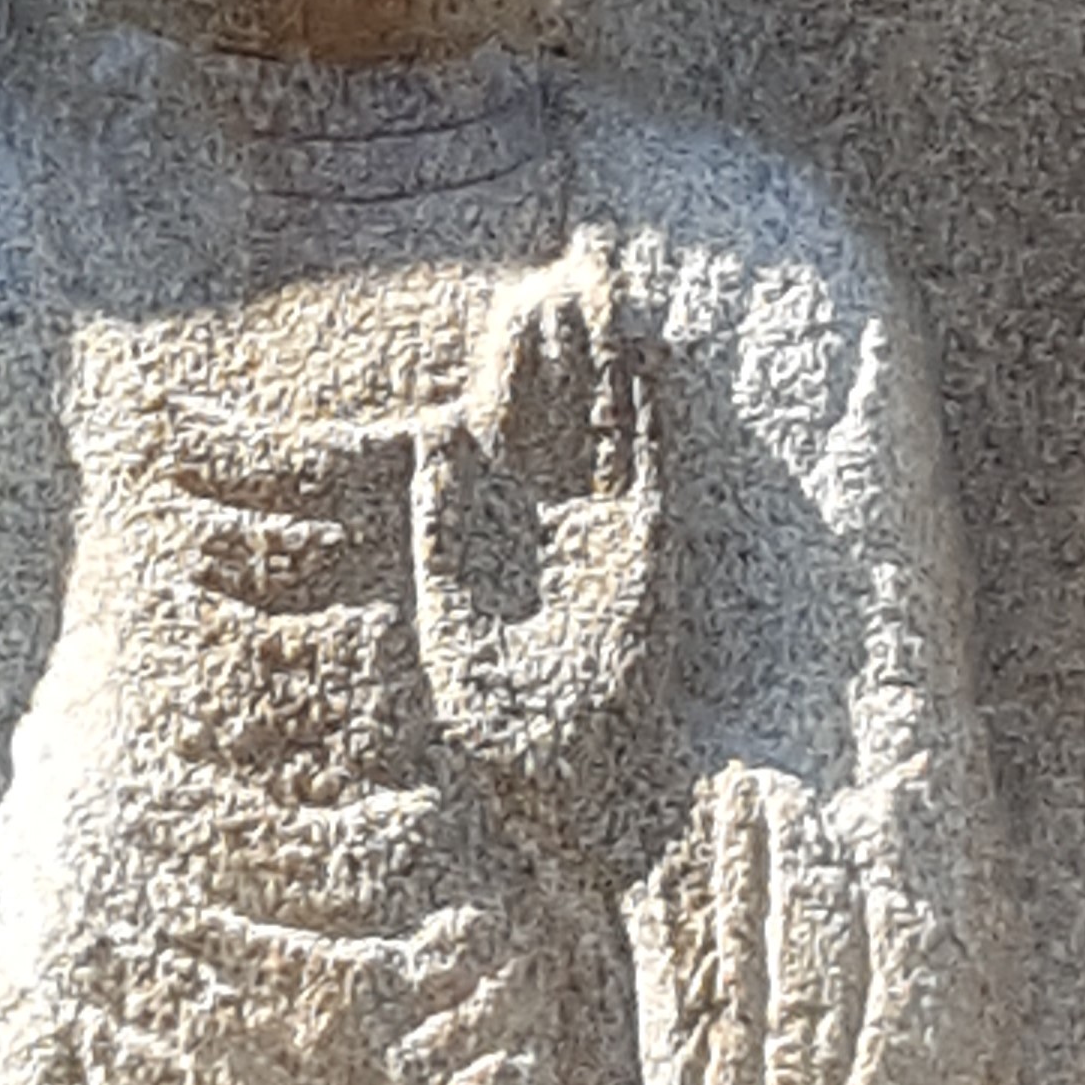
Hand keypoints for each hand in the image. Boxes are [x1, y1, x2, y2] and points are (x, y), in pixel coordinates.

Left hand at [414, 248, 660, 783]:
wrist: (581, 796)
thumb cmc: (508, 737)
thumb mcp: (454, 630)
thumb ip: (444, 536)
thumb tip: (433, 440)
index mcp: (492, 545)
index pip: (496, 444)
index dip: (500, 384)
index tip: (501, 322)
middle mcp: (550, 532)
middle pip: (552, 425)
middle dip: (549, 362)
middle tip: (545, 289)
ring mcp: (603, 539)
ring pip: (603, 435)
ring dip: (601, 371)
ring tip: (598, 297)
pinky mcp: (650, 557)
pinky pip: (651, 472)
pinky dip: (651, 419)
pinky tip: (648, 363)